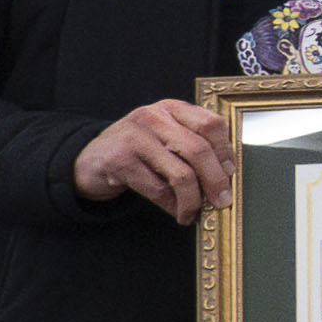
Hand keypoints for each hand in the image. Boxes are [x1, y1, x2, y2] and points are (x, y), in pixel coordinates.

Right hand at [70, 99, 233, 220]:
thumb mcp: (165, 135)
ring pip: (180, 174)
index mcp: (171, 108)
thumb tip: (227, 175)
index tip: (231, 173)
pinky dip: (172, 206)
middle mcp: (153, 118)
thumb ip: (192, 143)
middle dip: (215, 180)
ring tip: (194, 212)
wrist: (91, 159)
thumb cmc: (140, 149)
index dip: (226, 150)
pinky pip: (158, 190)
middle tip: (222, 201)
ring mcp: (134, 138)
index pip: (210, 123)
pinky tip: (177, 212)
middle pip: (198, 150)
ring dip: (193, 200)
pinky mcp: (120, 161)